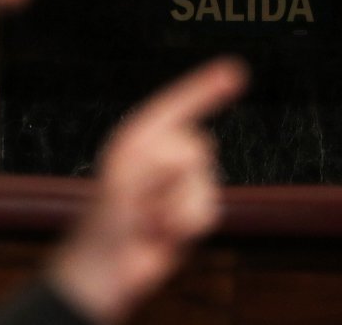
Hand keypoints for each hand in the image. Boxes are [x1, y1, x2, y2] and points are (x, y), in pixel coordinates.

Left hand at [49, 58, 247, 323]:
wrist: (108, 270)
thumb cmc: (106, 222)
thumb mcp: (125, 181)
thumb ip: (159, 160)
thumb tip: (193, 151)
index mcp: (138, 138)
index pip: (178, 103)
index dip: (206, 87)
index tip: (236, 71)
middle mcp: (161, 155)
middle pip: (197, 146)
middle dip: (172, 177)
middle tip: (142, 199)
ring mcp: (178, 182)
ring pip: (206, 181)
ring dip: (178, 206)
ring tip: (151, 219)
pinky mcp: (190, 208)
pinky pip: (209, 209)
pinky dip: (186, 223)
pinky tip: (163, 231)